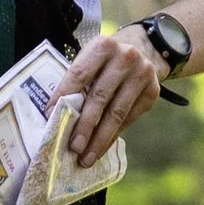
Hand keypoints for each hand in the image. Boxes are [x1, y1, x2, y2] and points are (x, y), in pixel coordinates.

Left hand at [59, 24, 164, 164]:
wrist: (143, 48)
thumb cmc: (105, 60)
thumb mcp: (91, 58)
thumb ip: (77, 80)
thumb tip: (55, 115)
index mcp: (103, 46)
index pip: (79, 74)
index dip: (64, 96)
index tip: (51, 117)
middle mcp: (125, 58)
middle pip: (100, 97)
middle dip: (84, 126)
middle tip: (73, 147)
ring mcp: (142, 75)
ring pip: (117, 113)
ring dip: (99, 139)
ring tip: (86, 157)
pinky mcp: (152, 92)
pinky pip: (129, 119)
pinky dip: (113, 136)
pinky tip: (101, 148)